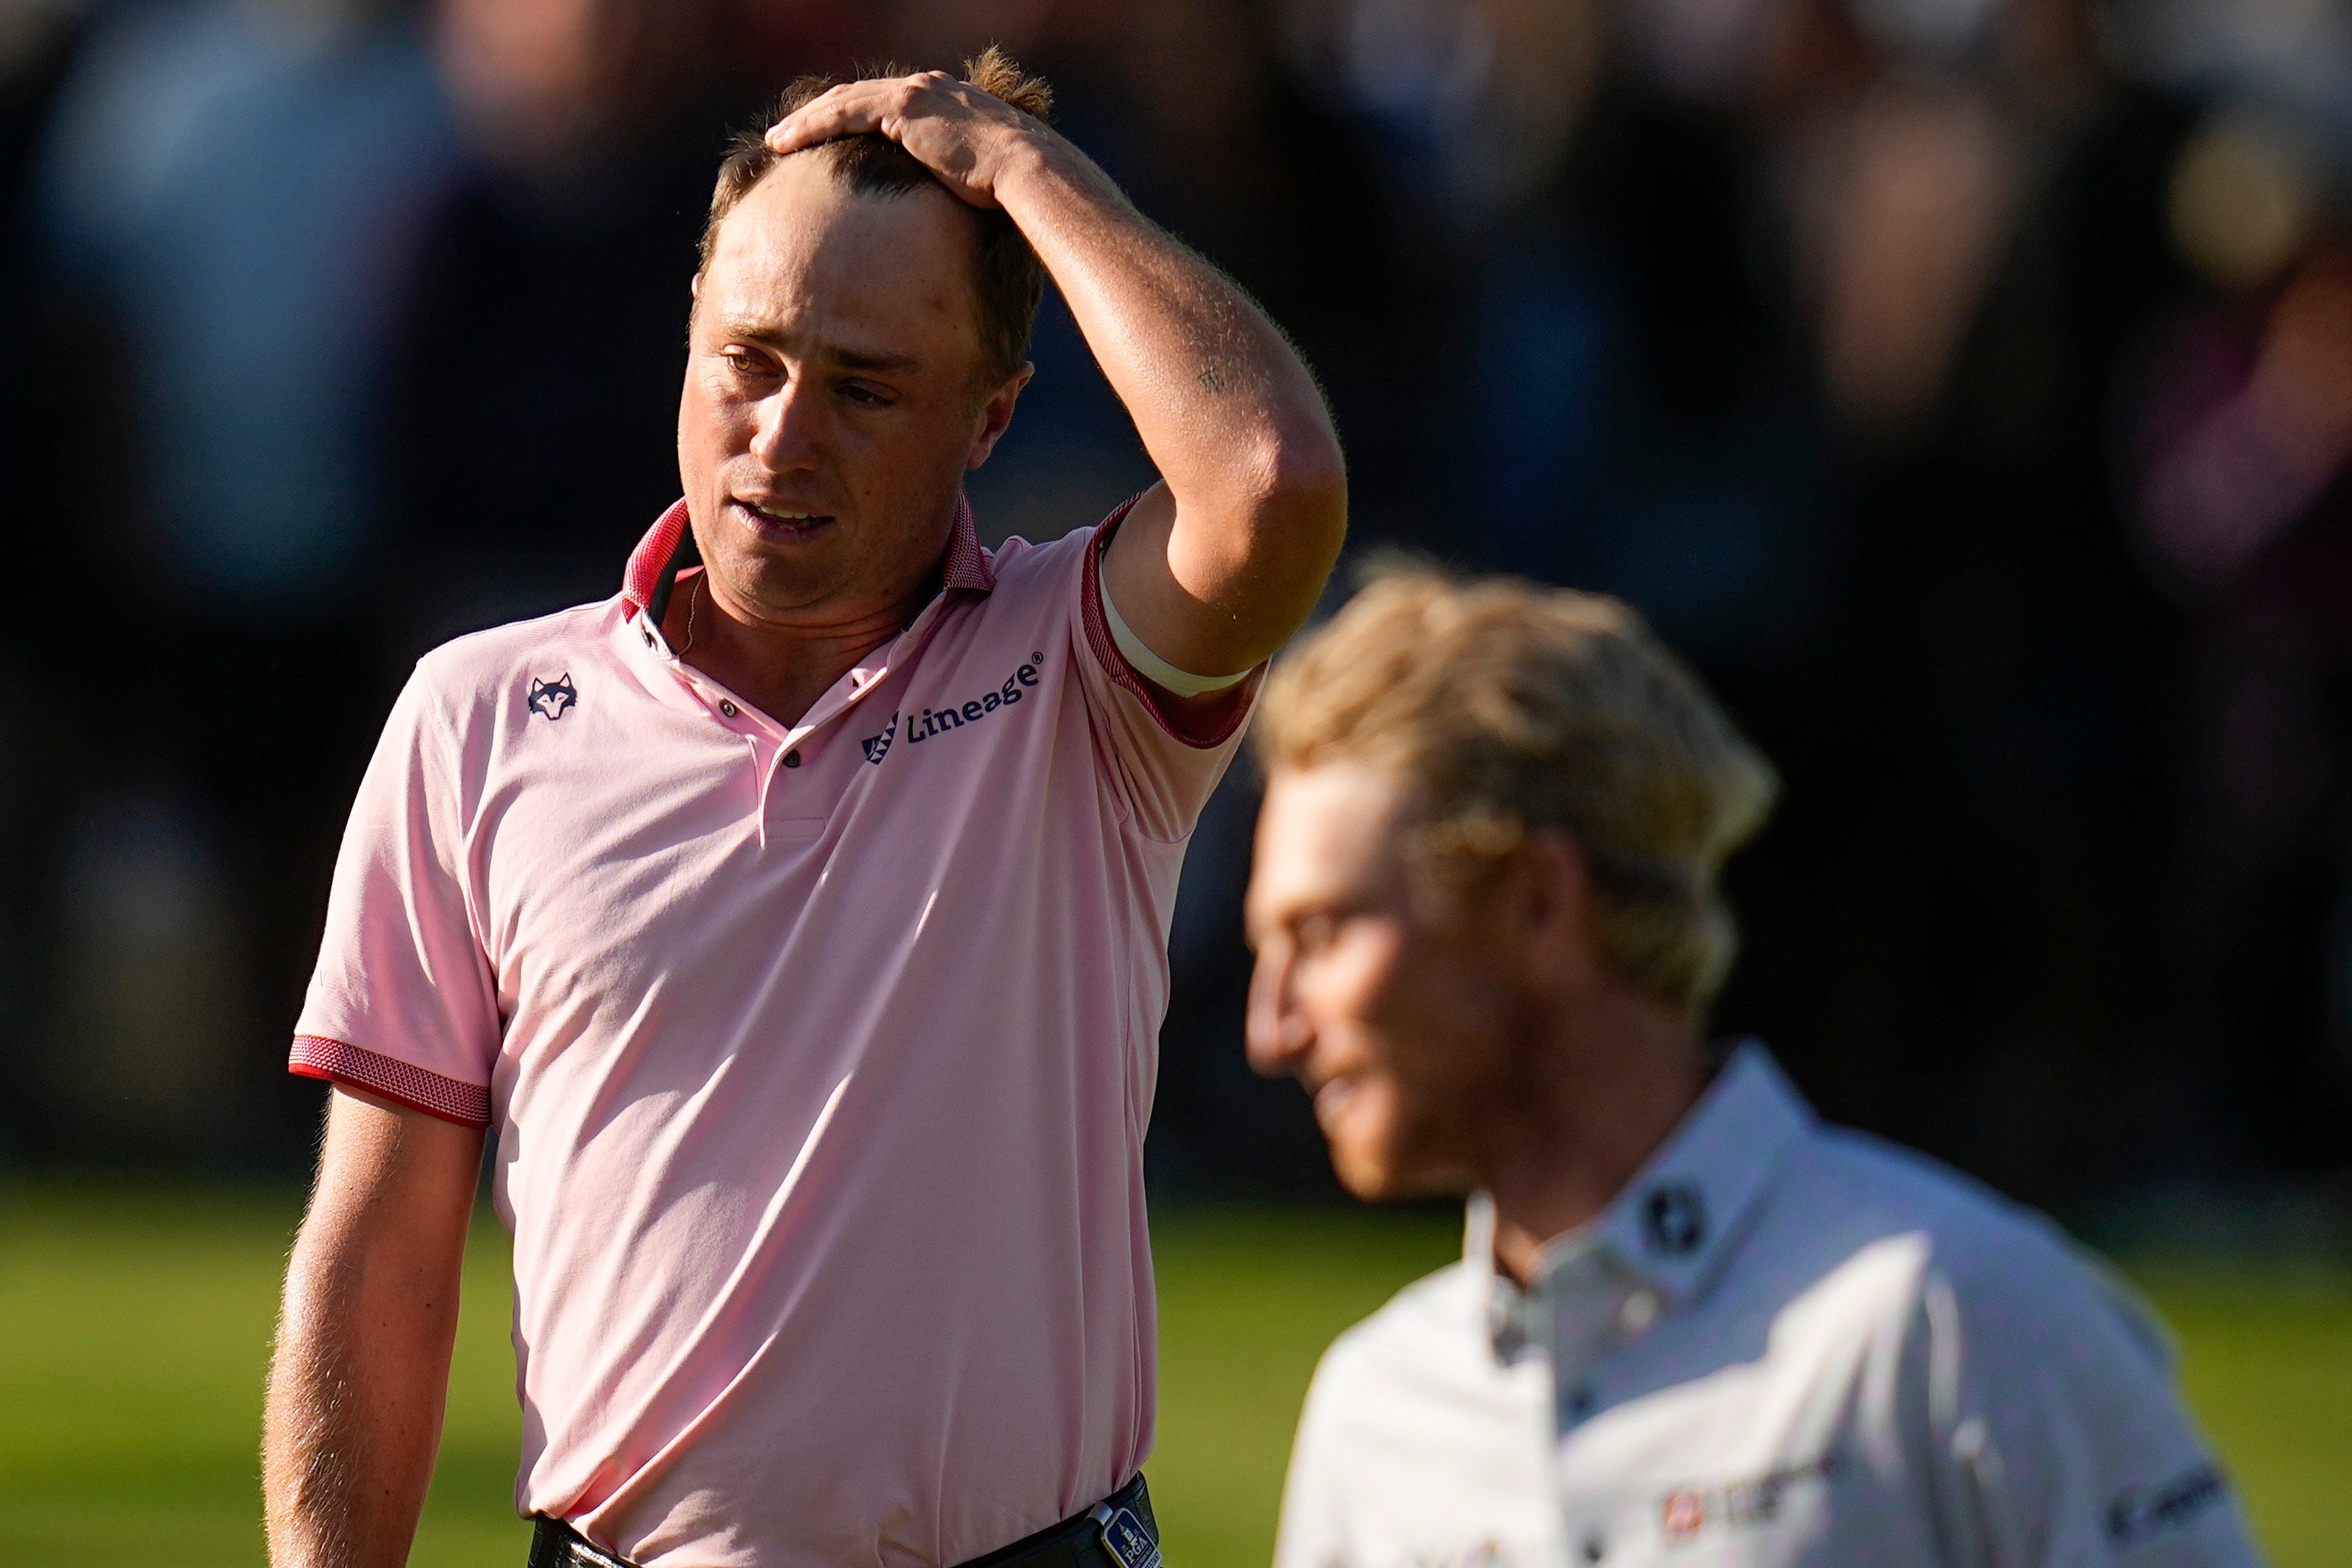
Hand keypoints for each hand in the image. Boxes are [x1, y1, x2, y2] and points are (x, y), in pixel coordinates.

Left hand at [765, 71, 1054, 210]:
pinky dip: (811, 125)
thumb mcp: (984, 177)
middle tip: (789, 133)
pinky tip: (786, 141)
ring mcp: (913, 95)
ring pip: (842, 101)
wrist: (1026, 169)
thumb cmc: (1015, 186)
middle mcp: (926, 89)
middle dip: (820, 113)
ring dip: (805, 120)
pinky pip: (842, 113)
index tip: (830, 136)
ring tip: (777, 139)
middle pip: (857, 96)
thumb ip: (961, 180)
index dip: (852, 117)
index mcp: (945, 101)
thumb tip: (961, 215)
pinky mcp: (902, 109)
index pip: (885, 104)